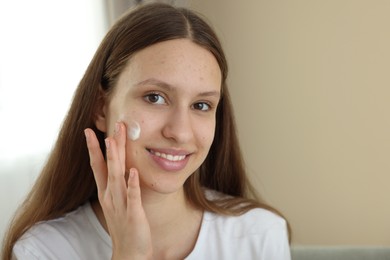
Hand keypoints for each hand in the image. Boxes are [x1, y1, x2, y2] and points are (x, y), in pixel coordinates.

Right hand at [84, 122, 152, 258]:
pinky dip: (131, 184)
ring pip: (116, 177)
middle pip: (107, 166)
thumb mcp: (117, 202)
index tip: (90, 131)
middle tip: (110, 126)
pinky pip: (132, 196)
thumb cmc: (125, 225)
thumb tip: (121, 168)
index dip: (94, 148)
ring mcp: (120, 204)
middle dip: (108, 146)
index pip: (98, 166)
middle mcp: (110, 196)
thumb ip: (117, 185)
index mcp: (106, 192)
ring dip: (115, 159)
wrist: (130, 252)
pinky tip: (132, 171)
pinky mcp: (133, 214)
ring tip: (113, 141)